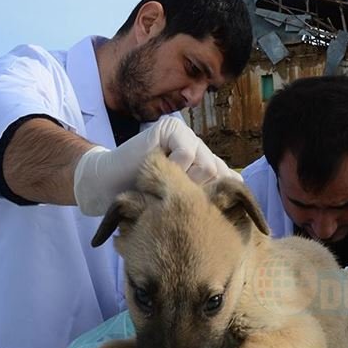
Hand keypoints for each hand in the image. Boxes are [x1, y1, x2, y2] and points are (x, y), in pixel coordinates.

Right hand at [73, 117, 240, 215]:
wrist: (106, 186)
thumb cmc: (142, 200)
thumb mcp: (179, 203)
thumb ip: (205, 199)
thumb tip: (241, 201)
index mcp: (203, 162)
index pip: (227, 179)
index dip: (221, 199)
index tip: (214, 219)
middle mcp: (197, 146)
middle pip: (218, 174)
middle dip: (200, 195)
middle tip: (176, 204)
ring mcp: (184, 134)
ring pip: (206, 166)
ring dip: (186, 185)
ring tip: (165, 190)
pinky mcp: (169, 129)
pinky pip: (187, 153)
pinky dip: (175, 169)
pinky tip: (158, 175)